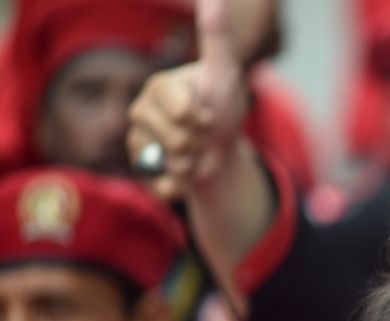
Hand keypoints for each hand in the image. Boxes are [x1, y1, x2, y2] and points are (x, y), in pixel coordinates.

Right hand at [127, 0, 246, 199]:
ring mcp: (138, 143)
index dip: (205, 116)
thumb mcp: (224, 70)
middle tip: (204, 132)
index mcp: (158, 87)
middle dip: (202, 140)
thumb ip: (217, 38)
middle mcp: (140, 113)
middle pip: (179, 139)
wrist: (222, 143)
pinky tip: (188, 172)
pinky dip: (185, 185)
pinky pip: (165, 187)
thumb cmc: (222, 102)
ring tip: (196, 149)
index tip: (208, 110)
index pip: (184, 111)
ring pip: (174, 163)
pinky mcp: (143, 173)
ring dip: (196, 162)